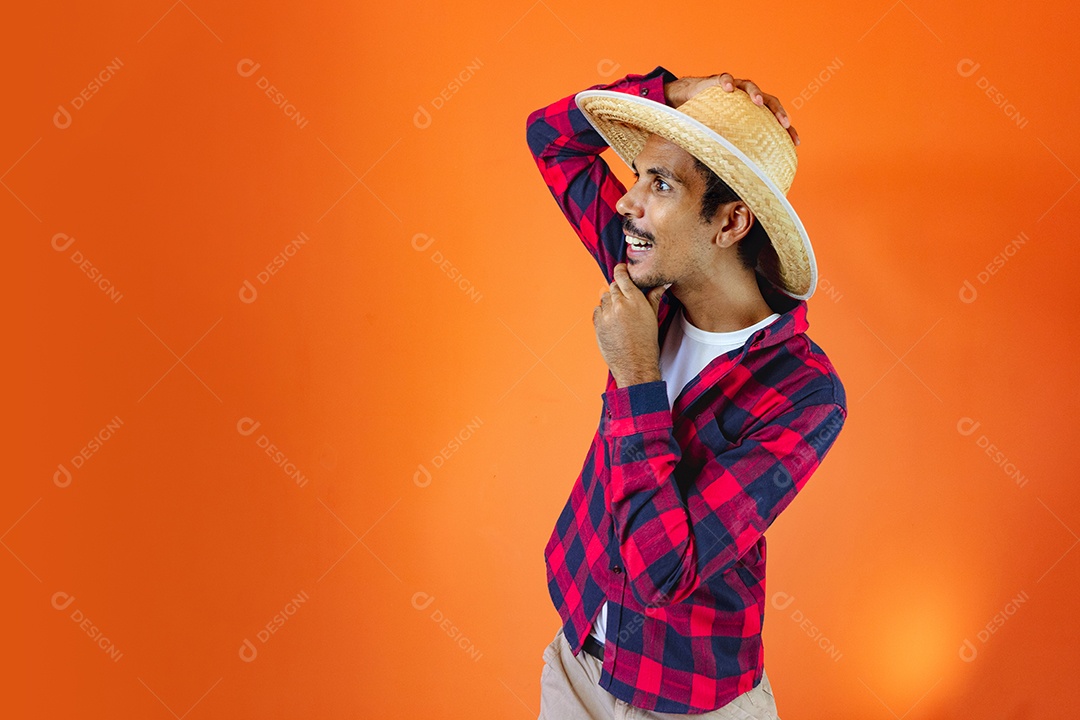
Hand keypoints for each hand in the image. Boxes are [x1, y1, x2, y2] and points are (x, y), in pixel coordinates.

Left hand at [593, 264, 669, 387]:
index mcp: (634, 300)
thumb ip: (653, 297)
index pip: (622, 276)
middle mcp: (619, 304)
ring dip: (610, 301)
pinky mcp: (597, 324)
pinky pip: (597, 310)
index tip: (621, 269)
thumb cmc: (646, 343)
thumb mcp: (653, 317)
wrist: (635, 364)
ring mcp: (606, 314)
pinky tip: (612, 321)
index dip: (621, 270)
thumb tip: (662, 284)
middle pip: (613, 286)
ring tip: (619, 314)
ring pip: (604, 298)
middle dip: (618, 289)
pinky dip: (602, 312)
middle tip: (624, 298)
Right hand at [664, 73, 799, 145]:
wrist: (689, 97)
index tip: (795, 143)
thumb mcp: (723, 137)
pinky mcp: (717, 82)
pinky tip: (728, 88)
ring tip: (757, 102)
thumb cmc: (709, 119)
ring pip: (749, 86)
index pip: (775, 118)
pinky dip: (727, 82)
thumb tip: (738, 183)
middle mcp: (747, 98)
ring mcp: (734, 87)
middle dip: (778, 111)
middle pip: (769, 100)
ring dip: (755, 93)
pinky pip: (723, 79)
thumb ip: (732, 152)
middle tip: (784, 123)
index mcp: (754, 111)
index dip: (787, 130)